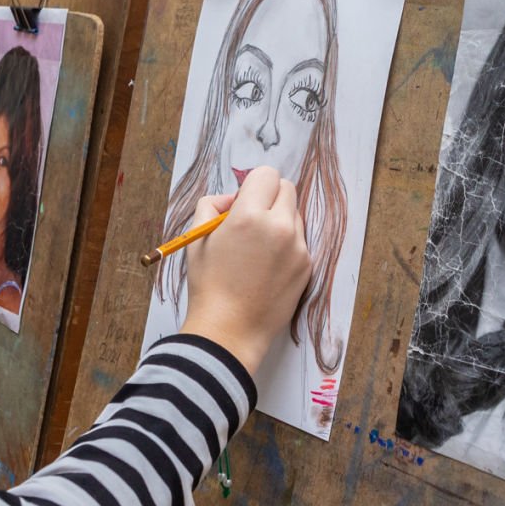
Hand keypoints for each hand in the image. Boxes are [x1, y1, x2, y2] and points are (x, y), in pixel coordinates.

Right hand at [177, 167, 310, 376]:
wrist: (229, 330)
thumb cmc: (209, 285)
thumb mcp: (197, 238)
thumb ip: (212, 205)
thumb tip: (232, 198)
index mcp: (248, 216)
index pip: (267, 175)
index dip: (253, 184)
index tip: (244, 200)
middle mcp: (279, 227)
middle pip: (287, 189)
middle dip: (269, 197)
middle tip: (251, 219)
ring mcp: (298, 247)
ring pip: (295, 215)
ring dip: (279, 220)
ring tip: (257, 248)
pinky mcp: (307, 266)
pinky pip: (300, 241)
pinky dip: (286, 244)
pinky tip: (267, 266)